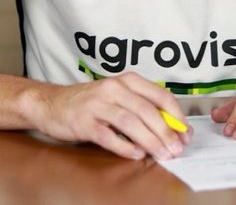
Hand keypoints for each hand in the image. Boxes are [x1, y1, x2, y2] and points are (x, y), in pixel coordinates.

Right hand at [29, 72, 189, 160]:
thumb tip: (172, 128)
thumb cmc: (89, 102)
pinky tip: (136, 154)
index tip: (185, 133)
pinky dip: (125, 146)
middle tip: (176, 149)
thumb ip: (142, 107)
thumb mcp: (118, 97)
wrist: (51, 103)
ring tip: (161, 154)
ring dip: (150, 140)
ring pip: (130, 122)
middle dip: (165, 132)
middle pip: (147, 111)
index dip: (176, 116)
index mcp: (126, 81)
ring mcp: (97, 105)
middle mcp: (113, 89)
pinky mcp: (83, 122)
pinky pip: (108, 135)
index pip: (160, 96)